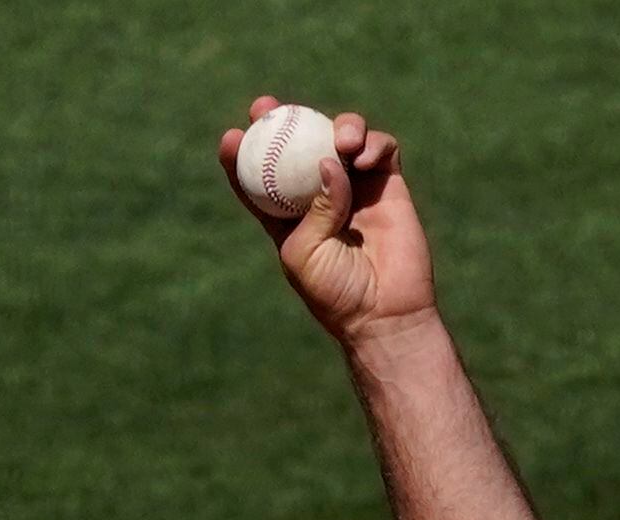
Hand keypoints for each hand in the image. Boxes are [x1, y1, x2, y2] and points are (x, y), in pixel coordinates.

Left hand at [219, 99, 435, 344]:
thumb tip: (327, 161)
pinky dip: (372, 143)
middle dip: (281, 119)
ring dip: (340, 127)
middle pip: (299, 144)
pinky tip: (362, 159)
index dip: (242, 155)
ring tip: (341, 143)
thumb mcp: (304, 252)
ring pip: (342, 136)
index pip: (259, 178)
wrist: (385, 311)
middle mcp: (320, 195)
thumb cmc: (336, 290)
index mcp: (288, 216)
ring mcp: (356, 186)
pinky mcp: (388, 184)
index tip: (231, 136)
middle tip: (267, 106)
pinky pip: (380, 148)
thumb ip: (312, 207)